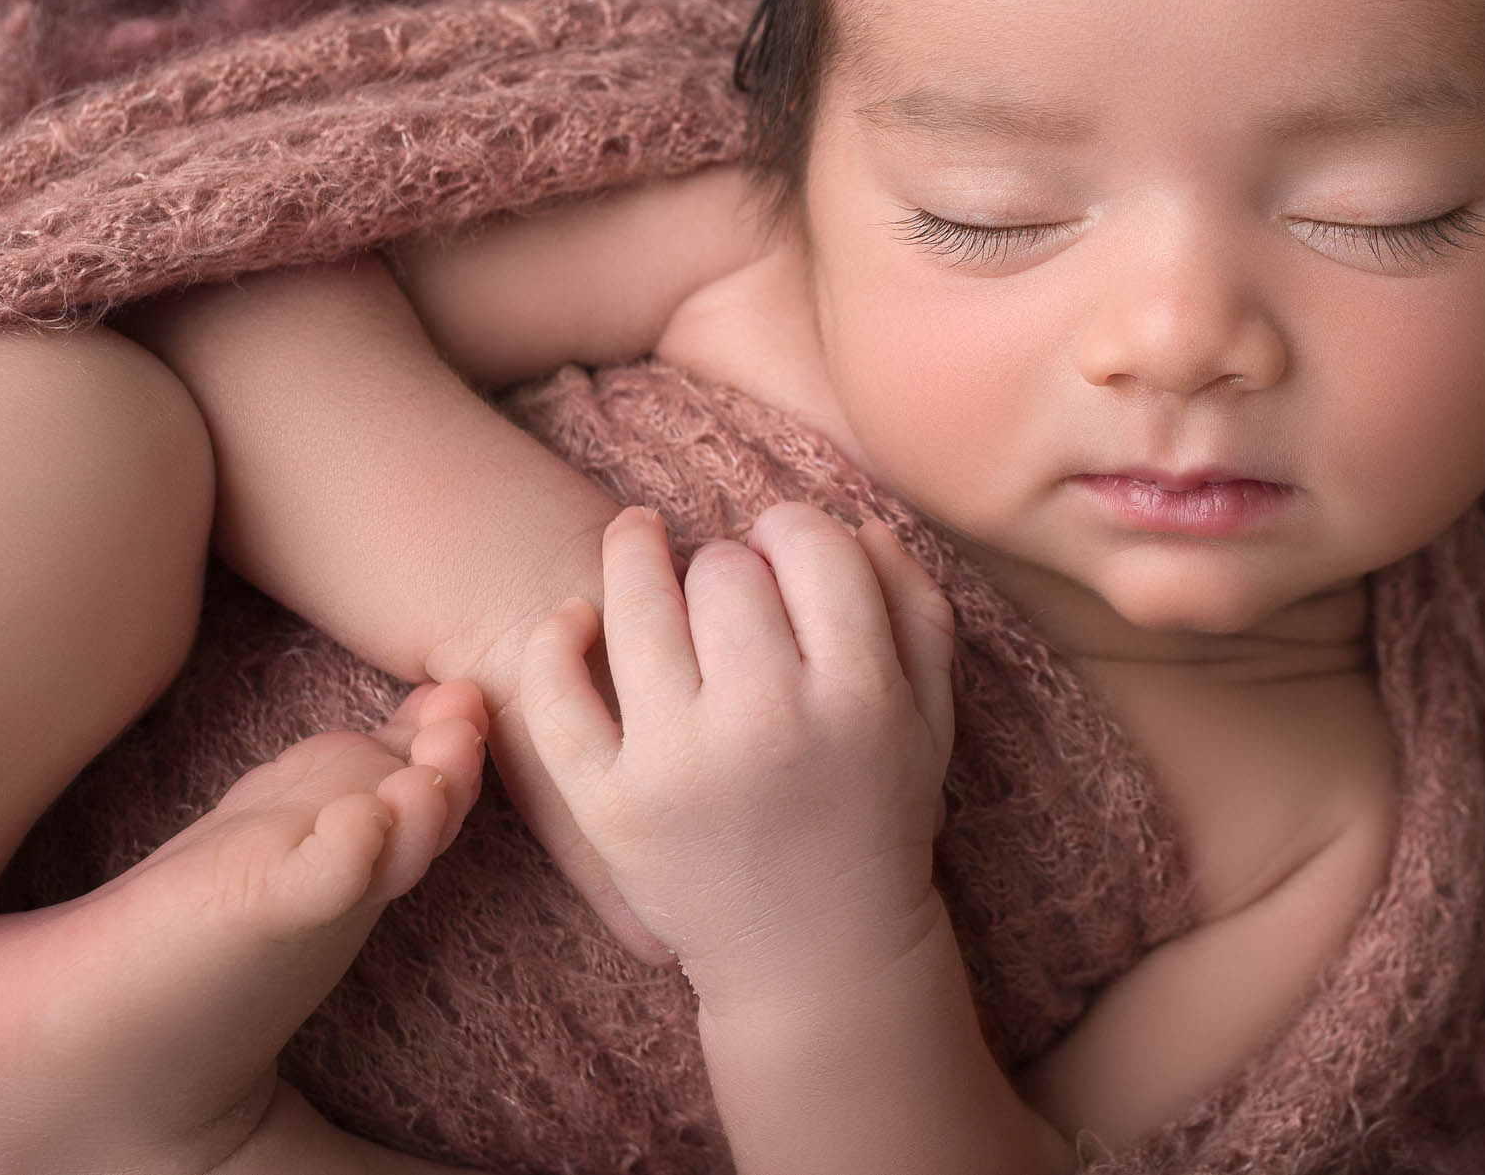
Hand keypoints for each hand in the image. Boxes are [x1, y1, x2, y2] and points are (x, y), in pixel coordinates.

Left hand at [518, 502, 956, 1014]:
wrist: (817, 958)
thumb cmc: (877, 820)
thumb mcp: (928, 720)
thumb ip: (915, 615)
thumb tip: (858, 526)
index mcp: (859, 695)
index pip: (813, 547)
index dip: (795, 529)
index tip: (784, 548)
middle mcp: (769, 722)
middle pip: (726, 570)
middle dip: (731, 564)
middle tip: (731, 591)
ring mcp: (680, 764)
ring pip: (636, 604)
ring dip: (634, 554)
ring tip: (636, 538)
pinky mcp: (610, 805)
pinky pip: (556, 695)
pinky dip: (555, 641)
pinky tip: (577, 618)